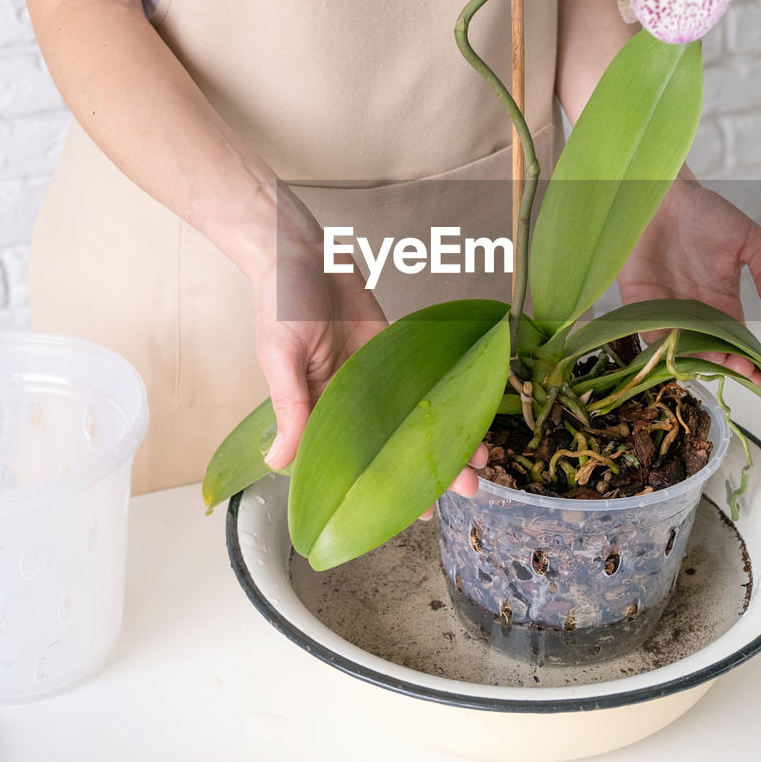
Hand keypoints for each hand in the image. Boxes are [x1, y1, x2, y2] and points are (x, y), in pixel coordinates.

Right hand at [251, 192, 484, 499]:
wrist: (301, 249)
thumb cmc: (281, 300)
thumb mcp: (280, 355)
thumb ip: (289, 406)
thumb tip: (279, 461)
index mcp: (315, 412)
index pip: (352, 463)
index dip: (382, 489)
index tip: (411, 512)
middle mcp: (348, 402)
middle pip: (392, 446)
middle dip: (428, 469)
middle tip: (465, 490)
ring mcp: (374, 376)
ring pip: (414, 419)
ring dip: (445, 439)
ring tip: (481, 462)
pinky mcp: (393, 349)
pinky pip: (424, 381)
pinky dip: (447, 399)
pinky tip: (471, 415)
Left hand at [617, 173, 760, 383]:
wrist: (661, 191)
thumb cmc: (704, 212)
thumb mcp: (748, 239)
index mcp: (721, 300)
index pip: (736, 339)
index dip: (746, 359)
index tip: (757, 374)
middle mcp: (693, 309)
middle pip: (707, 349)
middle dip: (720, 363)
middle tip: (729, 367)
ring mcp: (664, 306)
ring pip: (678, 345)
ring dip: (690, 355)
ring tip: (704, 359)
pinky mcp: (636, 300)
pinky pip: (646, 328)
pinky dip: (658, 340)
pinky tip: (672, 344)